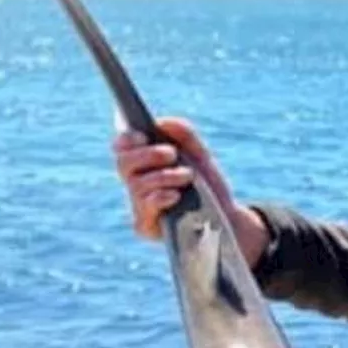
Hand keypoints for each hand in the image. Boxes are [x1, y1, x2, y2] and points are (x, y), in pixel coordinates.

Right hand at [112, 117, 268, 263]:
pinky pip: (144, 209)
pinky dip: (160, 198)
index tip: (143, 135)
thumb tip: (162, 122)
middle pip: (123, 163)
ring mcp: (139, 205)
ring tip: (188, 176)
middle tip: (171, 154)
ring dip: (164, 176)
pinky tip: (174, 196)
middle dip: (147, 155)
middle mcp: (136, 183)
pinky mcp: (146, 226)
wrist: (225, 214)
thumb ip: (184, 135)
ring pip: (137, 185)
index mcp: (143, 163)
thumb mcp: (200, 155)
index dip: (126, 139)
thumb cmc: (207, 183)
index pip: (122, 147)